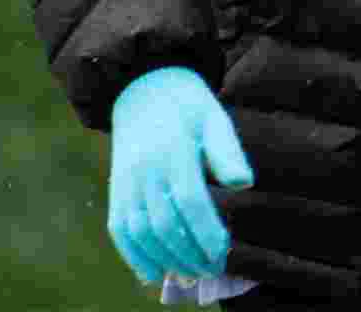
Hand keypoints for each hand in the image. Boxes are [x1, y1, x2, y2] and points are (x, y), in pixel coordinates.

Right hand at [108, 66, 252, 284]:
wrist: (143, 86)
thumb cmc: (188, 105)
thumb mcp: (214, 117)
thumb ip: (227, 152)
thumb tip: (245, 184)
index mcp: (174, 149)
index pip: (190, 201)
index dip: (205, 232)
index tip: (222, 252)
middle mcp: (146, 169)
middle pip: (165, 223)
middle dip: (189, 253)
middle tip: (212, 270)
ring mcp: (126, 180)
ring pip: (141, 231)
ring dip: (165, 259)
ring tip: (191, 273)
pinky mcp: (115, 189)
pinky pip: (119, 229)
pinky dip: (134, 255)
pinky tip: (153, 272)